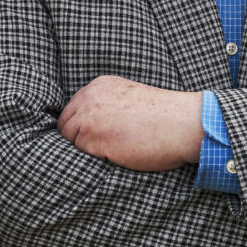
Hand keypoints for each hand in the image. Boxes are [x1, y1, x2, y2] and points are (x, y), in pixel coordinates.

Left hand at [57, 76, 202, 169]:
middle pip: (66, 125)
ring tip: (111, 152)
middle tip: (100, 149)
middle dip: (78, 138)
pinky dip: (94, 160)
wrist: (180, 123)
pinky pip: (81, 155)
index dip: (80, 125)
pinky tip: (115, 157)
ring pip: (70, 141)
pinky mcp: (92, 140)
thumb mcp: (129, 97)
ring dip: (85, 150)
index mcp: (99, 86)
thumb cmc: (164, 115)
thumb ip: (107, 104)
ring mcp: (88, 119)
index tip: (94, 136)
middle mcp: (89, 98)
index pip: (73, 108)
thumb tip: (92, 124)